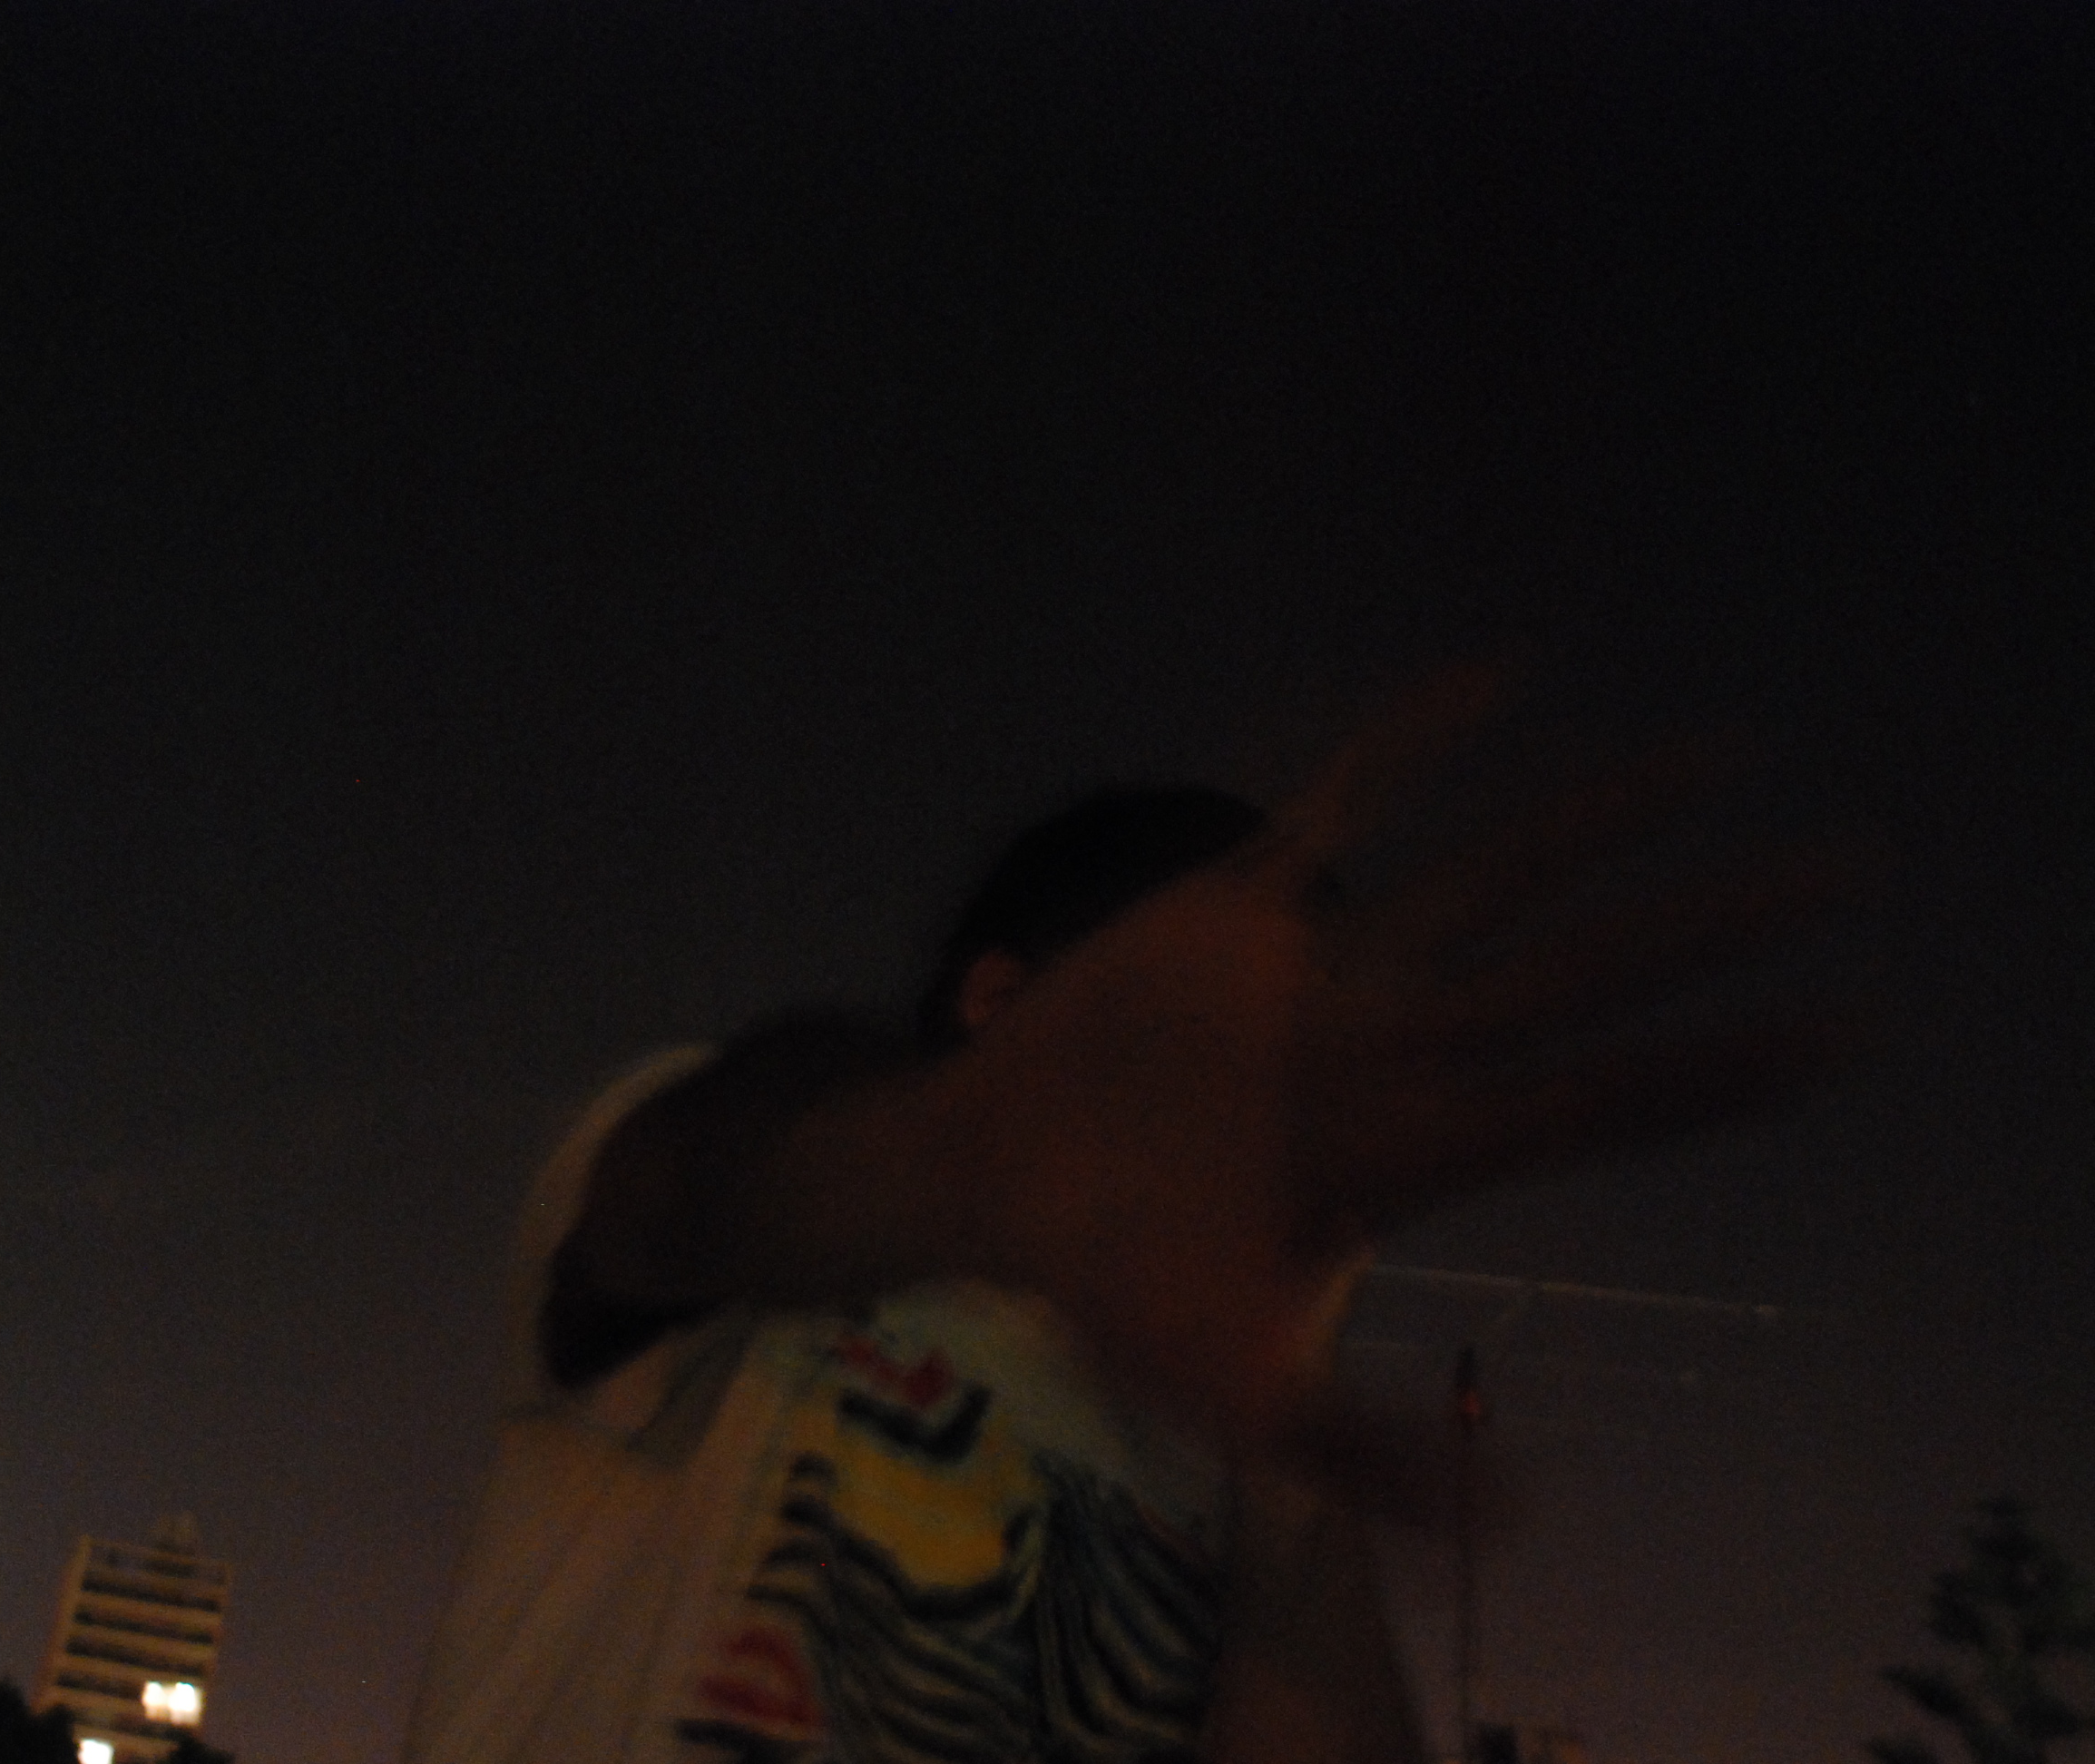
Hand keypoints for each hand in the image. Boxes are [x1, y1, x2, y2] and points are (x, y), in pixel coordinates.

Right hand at [928, 668, 1852, 1472]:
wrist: (989, 1177)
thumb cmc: (1114, 1283)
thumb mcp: (1236, 1393)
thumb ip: (1365, 1451)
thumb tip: (1524, 1516)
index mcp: (1414, 1152)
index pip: (1599, 1099)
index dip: (1717, 1069)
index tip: (1843, 1031)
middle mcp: (1401, 1050)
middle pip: (1589, 975)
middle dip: (1712, 929)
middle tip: (1850, 873)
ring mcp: (1331, 972)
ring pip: (1497, 878)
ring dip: (1601, 818)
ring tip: (1722, 757)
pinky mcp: (1244, 904)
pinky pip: (1342, 806)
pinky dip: (1407, 744)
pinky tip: (1496, 671)